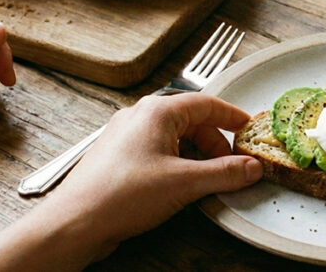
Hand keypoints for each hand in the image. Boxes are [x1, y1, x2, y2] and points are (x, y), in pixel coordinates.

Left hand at [0, 93, 262, 270]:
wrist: (74, 222)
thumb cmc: (119, 195)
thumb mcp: (185, 184)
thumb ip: (224, 173)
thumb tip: (250, 167)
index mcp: (157, 111)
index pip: (207, 104)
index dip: (233, 117)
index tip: (249, 128)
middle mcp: (139, 117)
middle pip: (191, 121)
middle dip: (215, 144)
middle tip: (232, 166)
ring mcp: (126, 136)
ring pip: (174, 138)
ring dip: (196, 156)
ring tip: (207, 180)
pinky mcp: (118, 157)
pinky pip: (157, 151)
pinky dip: (177, 164)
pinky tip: (181, 186)